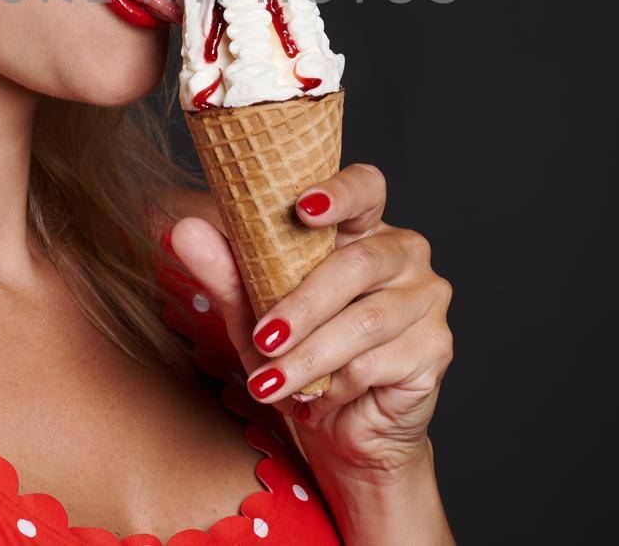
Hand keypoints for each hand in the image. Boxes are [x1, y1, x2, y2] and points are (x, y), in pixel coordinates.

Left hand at [169, 162, 453, 480]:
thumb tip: (184, 229)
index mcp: (363, 228)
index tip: (303, 208)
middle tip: (262, 337)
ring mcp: (426, 300)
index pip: (366, 187)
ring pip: (366, 321)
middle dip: (304, 304)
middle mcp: (404, 254)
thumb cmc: (299, 355)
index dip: (340, 192)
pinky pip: (382, 361)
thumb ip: (226, 270)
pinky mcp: (435, 349)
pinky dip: (338, 384)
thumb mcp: (253, 312)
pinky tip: (317, 397)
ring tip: (269, 382)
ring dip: (310, 356)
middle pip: (359, 263)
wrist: (341, 430)